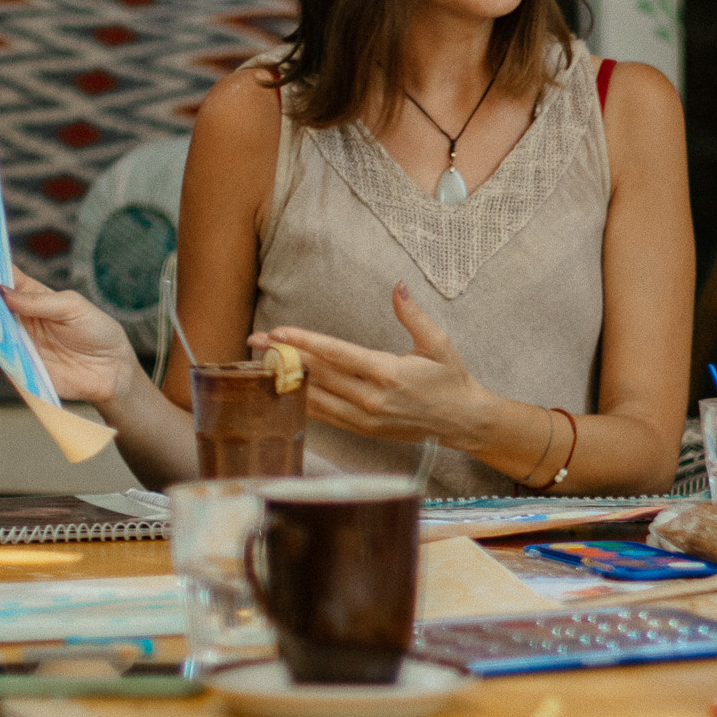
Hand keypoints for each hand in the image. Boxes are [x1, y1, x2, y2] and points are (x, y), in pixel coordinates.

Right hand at [6, 269, 136, 411]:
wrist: (111, 370)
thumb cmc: (97, 331)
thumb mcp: (73, 307)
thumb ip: (39, 301)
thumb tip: (2, 292)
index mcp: (33, 296)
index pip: (6, 278)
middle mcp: (21, 317)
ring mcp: (18, 341)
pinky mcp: (19, 365)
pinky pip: (1, 356)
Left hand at [256, 287, 486, 451]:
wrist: (462, 421)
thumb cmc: (451, 379)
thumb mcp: (438, 342)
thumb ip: (413, 314)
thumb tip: (398, 286)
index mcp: (388, 373)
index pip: (336, 354)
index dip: (304, 342)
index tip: (277, 332)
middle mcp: (371, 399)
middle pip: (318, 375)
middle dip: (284, 356)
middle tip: (255, 342)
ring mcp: (364, 418)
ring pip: (315, 397)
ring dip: (286, 380)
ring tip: (261, 364)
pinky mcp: (363, 429)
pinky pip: (324, 415)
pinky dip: (302, 400)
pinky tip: (284, 388)